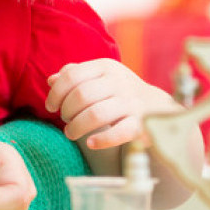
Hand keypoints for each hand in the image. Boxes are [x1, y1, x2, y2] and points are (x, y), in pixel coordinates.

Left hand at [45, 59, 178, 149]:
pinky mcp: (141, 124)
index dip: (56, 93)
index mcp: (106, 67)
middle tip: (65, 120)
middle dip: (66, 111)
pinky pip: (119, 133)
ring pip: (96, 114)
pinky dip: (101, 140)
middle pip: (81, 96)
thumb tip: (51, 80)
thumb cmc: (119, 91)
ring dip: (77, 127)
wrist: (158, 106)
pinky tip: (90, 143)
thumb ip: (76, 76)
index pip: (72, 76)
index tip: (51, 106)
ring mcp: (132, 102)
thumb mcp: (100, 77)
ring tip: (71, 133)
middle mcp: (119, 81)